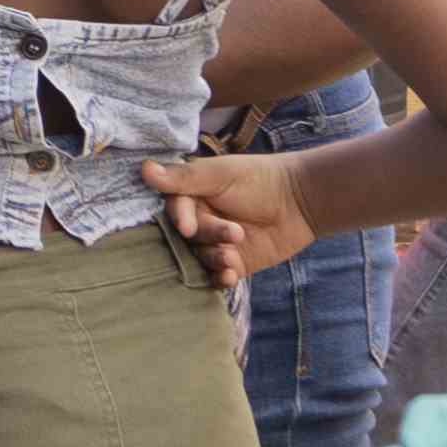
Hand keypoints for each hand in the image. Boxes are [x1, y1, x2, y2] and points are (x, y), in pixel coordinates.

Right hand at [141, 148, 307, 290]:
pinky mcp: (233, 263)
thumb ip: (184, 177)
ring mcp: (215, 244)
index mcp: (192, 195)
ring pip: (200, 258)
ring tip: (232, 256)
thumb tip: (144, 169)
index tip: (189, 228)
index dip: (180, 219)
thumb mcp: (221, 174)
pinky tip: (230, 275)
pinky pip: (216, 275)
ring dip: (213, 259)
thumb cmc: (260, 178)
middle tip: (234, 234)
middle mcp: (199, 220)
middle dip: (208, 237)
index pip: (174, 210)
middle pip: (187, 237)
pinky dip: (220, 278)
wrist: (302, 200)